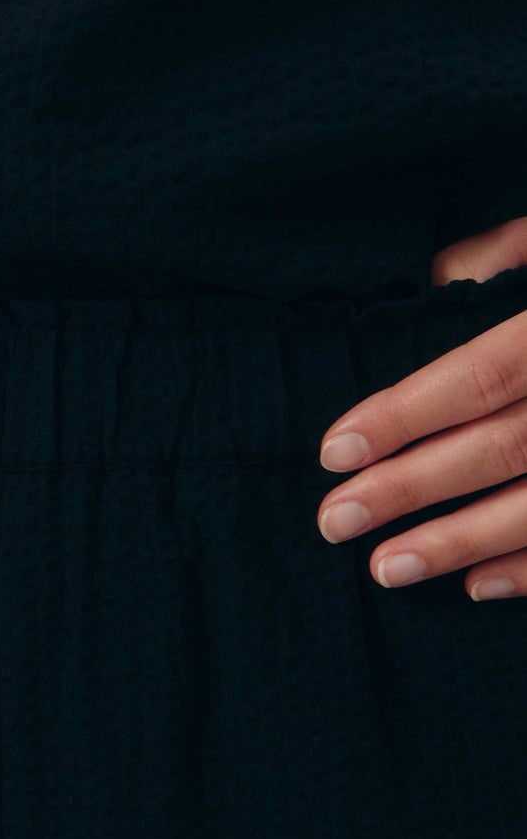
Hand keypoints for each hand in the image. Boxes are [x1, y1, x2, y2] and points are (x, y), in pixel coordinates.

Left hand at [316, 215, 526, 596]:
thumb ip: (505, 253)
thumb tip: (431, 277)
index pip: (483, 373)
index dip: (407, 413)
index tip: (335, 450)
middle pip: (502, 447)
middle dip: (412, 490)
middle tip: (334, 521)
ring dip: (462, 542)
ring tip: (387, 568)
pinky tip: (478, 585)